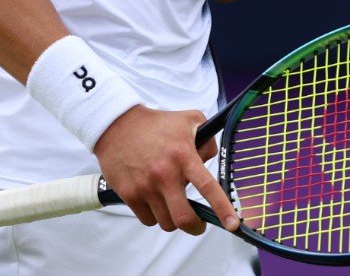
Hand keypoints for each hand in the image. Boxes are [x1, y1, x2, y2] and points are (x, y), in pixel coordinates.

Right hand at [94, 105, 237, 234]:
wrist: (117, 125)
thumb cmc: (157, 124)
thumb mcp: (190, 120)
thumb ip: (208, 140)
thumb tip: (210, 161)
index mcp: (184, 156)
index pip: (207, 186)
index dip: (222, 208)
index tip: (232, 224)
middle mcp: (165, 174)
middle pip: (183, 218)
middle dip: (195, 227)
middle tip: (198, 225)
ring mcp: (145, 186)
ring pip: (165, 222)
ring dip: (173, 219)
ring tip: (173, 204)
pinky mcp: (129, 194)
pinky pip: (147, 219)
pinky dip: (154, 216)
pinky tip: (155, 201)